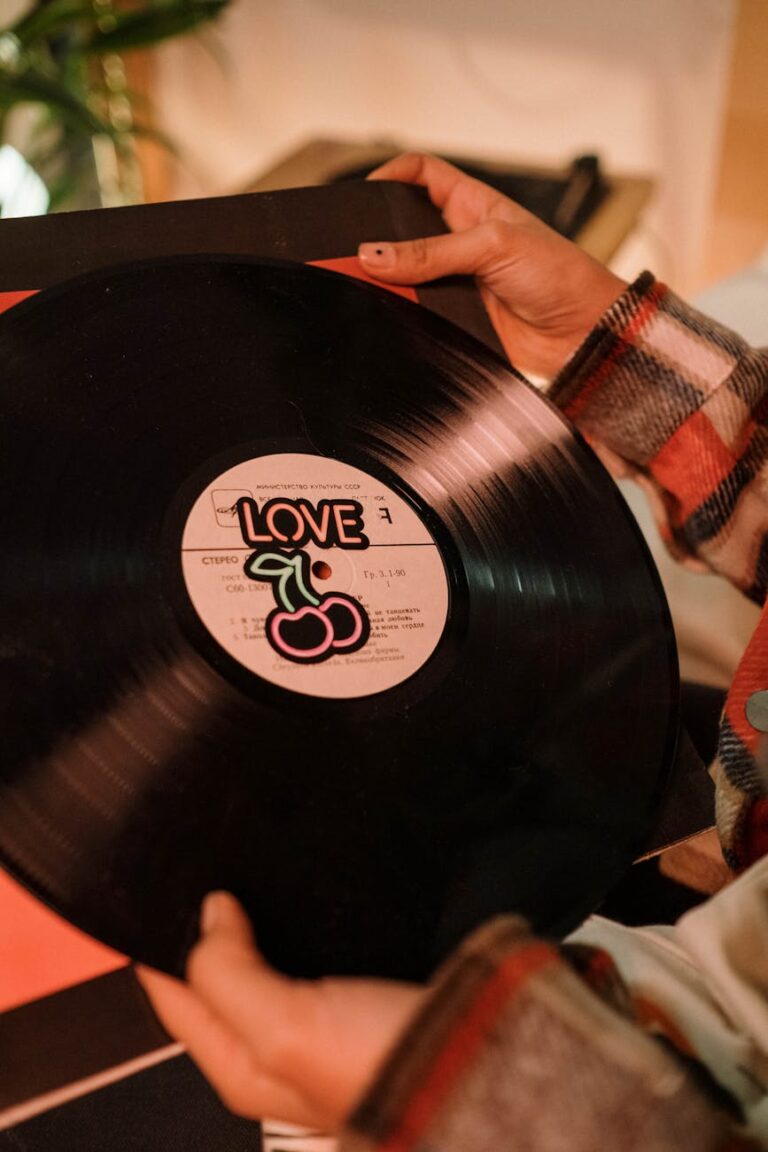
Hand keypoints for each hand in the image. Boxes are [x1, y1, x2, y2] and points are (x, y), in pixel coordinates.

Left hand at [136, 892, 424, 1128]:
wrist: (486, 1061)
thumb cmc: (388, 1068)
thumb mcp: (285, 1030)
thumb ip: (228, 976)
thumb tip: (209, 914)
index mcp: (243, 1067)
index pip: (175, 997)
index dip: (160, 943)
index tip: (159, 887)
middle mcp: (278, 1044)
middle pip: (219, 975)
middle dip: (206, 926)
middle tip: (206, 866)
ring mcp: (322, 1014)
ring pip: (266, 956)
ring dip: (256, 916)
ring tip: (252, 864)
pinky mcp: (363, 987)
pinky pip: (313, 947)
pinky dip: (302, 917)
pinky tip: (308, 887)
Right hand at [358, 152, 626, 377]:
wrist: (584, 334)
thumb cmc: (561, 275)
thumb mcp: (494, 246)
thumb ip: (431, 252)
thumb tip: (374, 255)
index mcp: (474, 206)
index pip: (423, 175)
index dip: (392, 174)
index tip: (363, 192)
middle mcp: (461, 242)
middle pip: (404, 230)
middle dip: (377, 237)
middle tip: (351, 249)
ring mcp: (457, 281)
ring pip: (406, 276)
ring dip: (387, 282)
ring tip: (365, 285)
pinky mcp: (457, 319)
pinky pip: (418, 314)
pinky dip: (402, 315)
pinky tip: (391, 315)